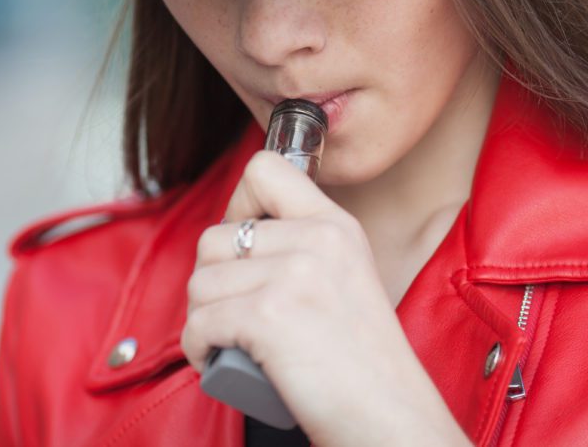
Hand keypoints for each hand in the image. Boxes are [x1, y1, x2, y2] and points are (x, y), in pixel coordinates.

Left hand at [180, 150, 468, 446]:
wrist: (389, 418)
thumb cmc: (362, 364)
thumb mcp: (347, 276)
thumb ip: (304, 247)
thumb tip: (238, 235)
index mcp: (335, 225)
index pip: (263, 168)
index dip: (236, 204)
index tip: (240, 245)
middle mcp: (316, 240)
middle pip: (215, 237)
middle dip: (212, 281)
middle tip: (233, 313)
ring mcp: (292, 276)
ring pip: (200, 282)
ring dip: (203, 317)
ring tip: (230, 341)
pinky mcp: (266, 316)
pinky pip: (198, 323)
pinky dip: (198, 349)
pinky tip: (219, 359)